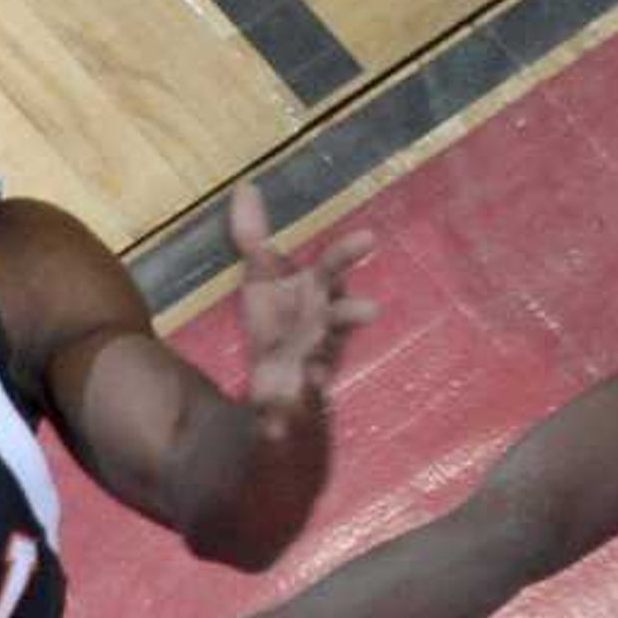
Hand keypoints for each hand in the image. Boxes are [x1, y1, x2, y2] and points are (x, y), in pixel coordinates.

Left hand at [227, 185, 375, 420]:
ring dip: (319, 373)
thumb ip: (253, 238)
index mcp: (313, 297)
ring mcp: (306, 369)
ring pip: (318, 368)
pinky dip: (277, 422)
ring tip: (316, 378)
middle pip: (337, 321)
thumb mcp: (260, 282)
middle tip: (370, 309)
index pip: (332, 271)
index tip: (368, 238)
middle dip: (350, 316)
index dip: (347, 255)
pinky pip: (281, 416)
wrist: (275, 390)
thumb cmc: (277, 327)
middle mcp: (318, 331)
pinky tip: (270, 430)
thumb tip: (246, 187)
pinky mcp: (286, 406)